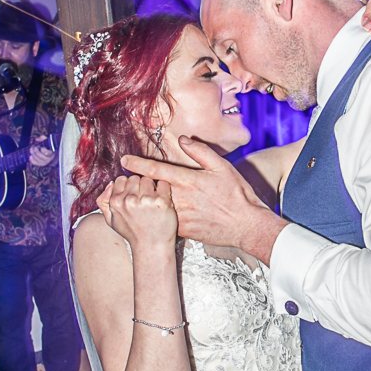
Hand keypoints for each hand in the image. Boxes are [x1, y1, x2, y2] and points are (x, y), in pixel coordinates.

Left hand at [28, 136, 56, 167]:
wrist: (50, 154)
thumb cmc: (48, 147)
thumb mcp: (47, 141)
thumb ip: (43, 138)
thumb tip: (36, 139)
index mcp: (51, 153)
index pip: (46, 152)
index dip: (41, 149)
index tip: (40, 146)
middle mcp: (48, 159)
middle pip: (39, 155)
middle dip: (35, 149)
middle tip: (34, 146)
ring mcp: (45, 163)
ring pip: (36, 158)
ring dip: (32, 153)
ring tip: (32, 149)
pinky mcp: (41, 164)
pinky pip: (35, 163)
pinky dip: (31, 159)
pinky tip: (30, 156)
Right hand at [100, 175, 177, 249]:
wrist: (151, 246)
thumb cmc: (132, 233)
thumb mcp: (111, 221)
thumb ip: (103, 201)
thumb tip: (110, 184)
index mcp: (116, 202)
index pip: (121, 179)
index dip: (128, 186)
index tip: (133, 195)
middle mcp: (129, 199)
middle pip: (135, 178)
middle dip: (139, 185)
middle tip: (144, 198)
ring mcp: (146, 200)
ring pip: (148, 179)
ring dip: (152, 187)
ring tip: (153, 200)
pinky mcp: (161, 201)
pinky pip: (163, 183)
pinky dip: (164, 189)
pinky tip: (162, 199)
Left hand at [122, 140, 286, 263]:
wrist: (246, 226)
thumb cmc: (237, 195)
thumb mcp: (222, 167)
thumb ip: (200, 152)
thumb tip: (183, 140)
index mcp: (187, 181)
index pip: (156, 169)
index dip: (137, 164)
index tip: (124, 160)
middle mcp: (180, 199)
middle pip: (150, 189)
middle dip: (139, 184)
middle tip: (131, 180)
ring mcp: (179, 216)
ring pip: (154, 206)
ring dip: (146, 201)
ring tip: (142, 198)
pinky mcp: (182, 230)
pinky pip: (165, 221)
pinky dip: (158, 217)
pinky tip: (158, 215)